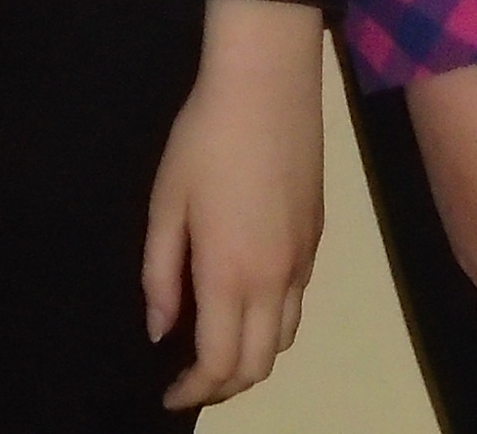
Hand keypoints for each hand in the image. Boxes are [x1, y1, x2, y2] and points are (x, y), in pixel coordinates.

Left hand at [143, 0, 325, 407]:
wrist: (267, 84)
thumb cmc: (204, 139)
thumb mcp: (165, 203)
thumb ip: (160, 275)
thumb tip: (161, 329)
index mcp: (230, 275)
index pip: (220, 364)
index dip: (193, 391)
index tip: (169, 392)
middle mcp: (275, 279)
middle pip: (259, 364)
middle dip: (225, 386)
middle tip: (191, 379)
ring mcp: (303, 259)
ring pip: (284, 337)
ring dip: (252, 357)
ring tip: (218, 344)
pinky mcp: (317, 236)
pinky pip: (298, 301)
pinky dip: (272, 321)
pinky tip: (246, 298)